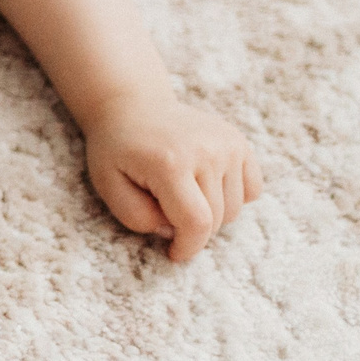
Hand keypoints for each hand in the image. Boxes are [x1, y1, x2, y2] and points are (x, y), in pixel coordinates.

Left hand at [82, 90, 261, 261]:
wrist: (134, 106)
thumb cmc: (117, 150)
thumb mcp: (108, 184)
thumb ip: (136, 216)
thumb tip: (171, 230)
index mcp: (170, 164)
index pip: (196, 223)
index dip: (189, 247)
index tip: (175, 253)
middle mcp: (206, 152)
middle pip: (217, 219)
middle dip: (192, 229)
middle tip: (165, 210)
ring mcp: (228, 145)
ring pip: (235, 209)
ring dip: (211, 213)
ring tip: (182, 193)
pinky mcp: (240, 142)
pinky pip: (252, 190)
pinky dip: (232, 197)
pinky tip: (205, 185)